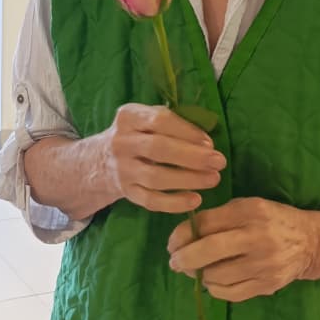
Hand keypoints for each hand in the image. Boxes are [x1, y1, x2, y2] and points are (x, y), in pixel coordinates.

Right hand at [101, 104, 224, 213]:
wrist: (100, 161)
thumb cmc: (137, 135)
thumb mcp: (145, 119)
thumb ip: (172, 123)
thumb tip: (206, 143)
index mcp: (128, 117)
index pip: (159, 120)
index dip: (187, 131)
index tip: (209, 142)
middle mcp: (121, 142)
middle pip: (158, 149)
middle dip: (192, 156)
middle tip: (219, 162)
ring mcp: (122, 169)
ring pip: (155, 177)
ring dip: (188, 179)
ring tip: (213, 179)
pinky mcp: (126, 192)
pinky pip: (151, 200)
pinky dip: (174, 203)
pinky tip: (195, 200)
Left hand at [167, 198, 319, 301]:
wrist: (310, 242)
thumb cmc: (271, 220)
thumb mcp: (247, 207)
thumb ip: (218, 218)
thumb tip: (183, 237)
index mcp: (250, 211)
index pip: (206, 223)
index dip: (182, 234)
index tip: (172, 242)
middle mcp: (258, 237)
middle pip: (209, 250)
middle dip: (184, 258)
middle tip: (174, 262)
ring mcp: (264, 264)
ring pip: (217, 276)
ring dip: (198, 275)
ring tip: (194, 270)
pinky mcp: (267, 285)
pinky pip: (230, 293)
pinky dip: (214, 289)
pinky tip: (211, 281)